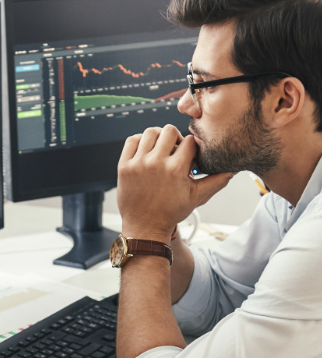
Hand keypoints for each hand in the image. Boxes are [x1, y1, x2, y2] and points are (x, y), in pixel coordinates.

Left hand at [116, 125, 233, 239]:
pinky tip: (146, 151)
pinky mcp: (124, 166)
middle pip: (169, 131)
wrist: (145, 227)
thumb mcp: (196, 197)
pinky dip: (139, 141)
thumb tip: (233, 169)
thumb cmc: (171, 212)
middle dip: (175, 138)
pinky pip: (131, 141)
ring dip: (158, 137)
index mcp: (175, 170)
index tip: (189, 155)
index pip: (189, 141)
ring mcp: (137, 164)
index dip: (192, 147)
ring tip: (160, 150)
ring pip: (150, 132)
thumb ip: (216, 181)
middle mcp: (155, 163)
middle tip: (175, 150)